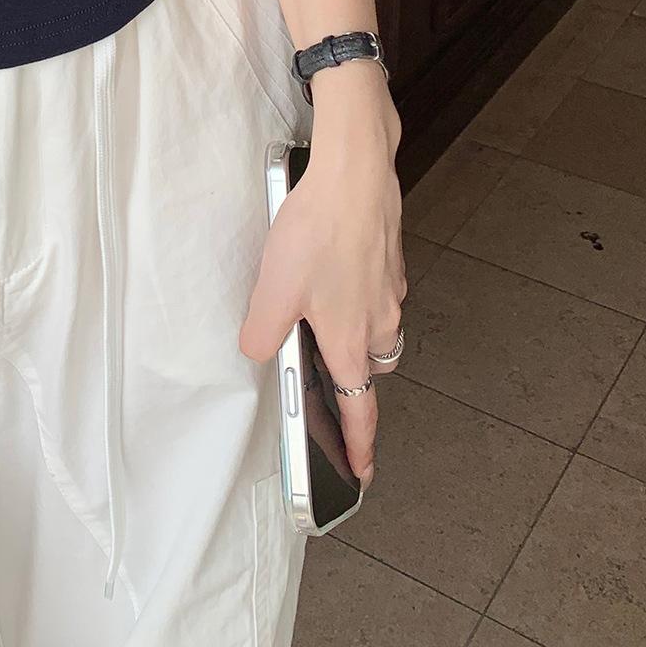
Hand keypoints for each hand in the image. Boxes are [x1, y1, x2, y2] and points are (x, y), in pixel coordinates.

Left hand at [238, 62, 404, 487]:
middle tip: (333, 381)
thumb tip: (256, 354)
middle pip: (373, 368)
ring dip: (358, 333)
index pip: (360, 411)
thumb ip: (261, 335)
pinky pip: (378, 291)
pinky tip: (334, 271)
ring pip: (379, 328)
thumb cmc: (318, 233)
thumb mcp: (273, 292)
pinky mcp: (388, 257)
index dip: (358, 447)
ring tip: (323, 319)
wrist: (355, 173)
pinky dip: (361, 294)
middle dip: (355, 382)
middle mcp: (379, 321)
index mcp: (351, 342)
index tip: (359, 473)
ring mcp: (389, 288)